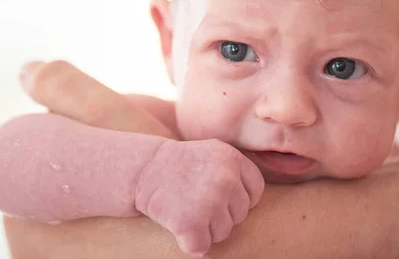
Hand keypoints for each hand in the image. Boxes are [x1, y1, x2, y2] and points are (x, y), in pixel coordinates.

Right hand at [134, 139, 264, 256]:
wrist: (142, 168)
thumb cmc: (177, 164)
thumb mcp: (212, 152)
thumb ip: (235, 171)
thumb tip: (253, 201)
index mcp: (233, 159)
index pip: (255, 191)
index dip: (238, 199)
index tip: (219, 197)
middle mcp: (226, 179)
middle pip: (239, 215)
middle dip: (220, 215)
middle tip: (195, 201)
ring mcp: (209, 201)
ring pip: (223, 232)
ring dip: (205, 229)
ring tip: (186, 209)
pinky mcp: (191, 222)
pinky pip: (201, 246)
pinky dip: (189, 242)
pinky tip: (178, 224)